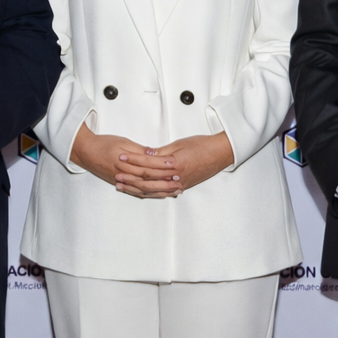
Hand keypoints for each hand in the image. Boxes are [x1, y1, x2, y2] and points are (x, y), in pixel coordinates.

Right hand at [70, 123, 177, 197]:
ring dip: (159, 191)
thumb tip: (153, 153)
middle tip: (179, 183)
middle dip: (165, 183)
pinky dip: (147, 194)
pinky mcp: (119, 183)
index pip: (148, 167)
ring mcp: (122, 181)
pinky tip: (156, 195)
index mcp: (126, 163)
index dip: (162, 168)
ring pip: (143, 189)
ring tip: (173, 192)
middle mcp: (124, 174)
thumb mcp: (122, 142)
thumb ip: (138, 150)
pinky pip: (135, 192)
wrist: (85, 151)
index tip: (175, 167)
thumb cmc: (103, 144)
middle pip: (148, 181)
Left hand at [116, 132, 233, 195]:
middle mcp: (176, 177)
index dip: (133, 161)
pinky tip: (140, 193)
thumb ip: (161, 152)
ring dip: (136, 188)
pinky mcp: (181, 187)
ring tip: (123, 185)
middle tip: (117, 175)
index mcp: (174, 164)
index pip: (148, 164)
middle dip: (130, 177)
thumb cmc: (202, 146)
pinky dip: (149, 193)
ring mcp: (179, 184)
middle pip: (148, 180)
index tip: (121, 157)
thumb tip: (145, 154)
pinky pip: (162, 193)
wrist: (220, 154)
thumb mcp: (179, 144)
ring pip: (153, 189)